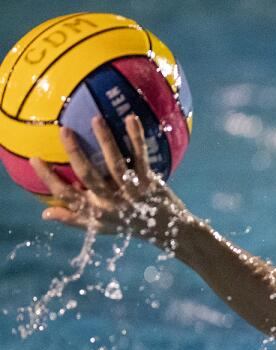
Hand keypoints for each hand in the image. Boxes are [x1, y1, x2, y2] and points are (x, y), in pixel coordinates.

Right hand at [31, 114, 193, 249]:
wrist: (168, 230)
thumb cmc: (129, 223)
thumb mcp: (101, 226)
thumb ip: (74, 218)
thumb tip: (45, 212)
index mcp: (97, 211)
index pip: (67, 195)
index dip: (49, 179)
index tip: (34, 158)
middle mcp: (112, 201)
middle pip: (89, 176)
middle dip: (75, 153)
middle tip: (64, 130)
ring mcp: (132, 191)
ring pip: (115, 163)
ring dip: (105, 140)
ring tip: (95, 119)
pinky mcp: (149, 181)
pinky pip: (141, 156)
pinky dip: (136, 137)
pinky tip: (130, 119)